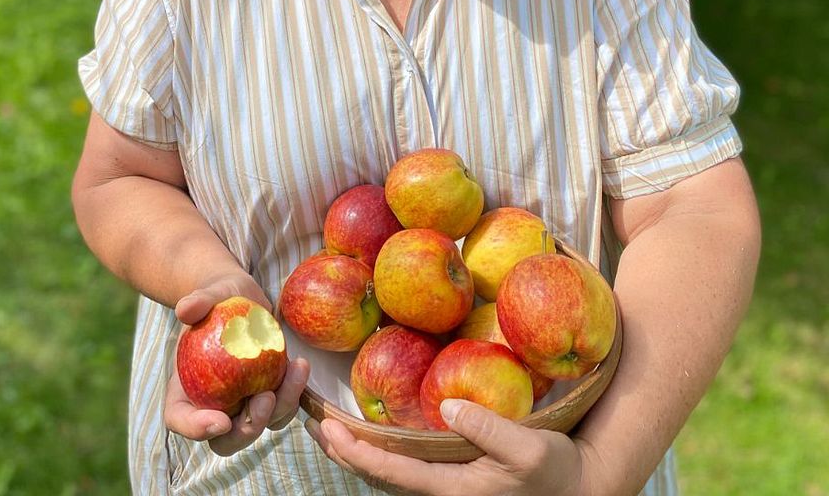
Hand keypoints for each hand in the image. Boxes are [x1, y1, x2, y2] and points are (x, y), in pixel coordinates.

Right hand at [163, 275, 310, 456]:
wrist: (242, 299)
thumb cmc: (218, 297)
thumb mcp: (208, 294)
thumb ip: (197, 301)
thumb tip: (186, 309)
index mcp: (184, 390)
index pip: (180, 420)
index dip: (196, 429)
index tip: (221, 420)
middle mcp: (212, 406)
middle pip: (225, 440)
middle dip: (247, 430)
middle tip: (265, 398)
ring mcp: (241, 405)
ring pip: (260, 426)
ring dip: (280, 409)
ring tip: (295, 371)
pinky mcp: (267, 396)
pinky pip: (281, 408)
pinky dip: (294, 393)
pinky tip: (301, 366)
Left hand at [306, 399, 597, 495]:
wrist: (579, 488)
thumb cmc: (555, 470)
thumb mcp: (529, 448)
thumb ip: (487, 428)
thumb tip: (448, 406)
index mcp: (454, 490)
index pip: (391, 471)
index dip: (356, 452)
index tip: (327, 429)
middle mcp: (444, 492)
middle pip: (382, 475)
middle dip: (346, 451)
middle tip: (313, 423)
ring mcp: (450, 487)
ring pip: (392, 472)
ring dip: (361, 451)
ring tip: (333, 428)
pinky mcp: (458, 478)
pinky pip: (409, 466)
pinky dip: (384, 451)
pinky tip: (378, 433)